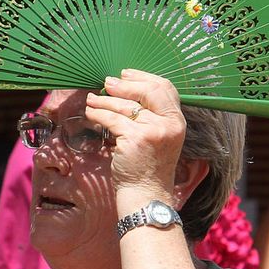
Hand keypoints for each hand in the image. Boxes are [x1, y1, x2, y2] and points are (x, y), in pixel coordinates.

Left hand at [86, 69, 184, 207]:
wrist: (146, 193)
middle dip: (124, 84)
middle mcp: (169, 124)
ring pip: (125, 106)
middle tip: (107, 83)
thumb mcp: (159, 137)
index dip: (143, 77)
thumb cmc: (148, 166)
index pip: (165, 88)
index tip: (126, 74)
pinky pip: (112, 119)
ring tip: (93, 99)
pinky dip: (98, 114)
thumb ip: (152, 116)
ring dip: (105, 100)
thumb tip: (125, 89)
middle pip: (147, 91)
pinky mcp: (134, 139)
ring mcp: (153, 131)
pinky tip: (91, 113)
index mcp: (177, 121)